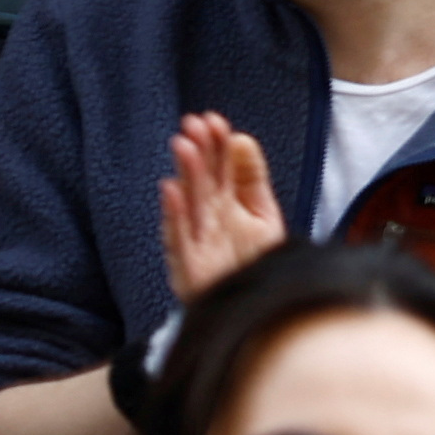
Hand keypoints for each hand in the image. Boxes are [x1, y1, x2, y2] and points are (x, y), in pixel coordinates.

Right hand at [160, 111, 288, 303]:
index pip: (219, 169)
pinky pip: (178, 238)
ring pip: (189, 203)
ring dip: (185, 175)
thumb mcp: (262, 216)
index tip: (214, 120)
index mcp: (225, 205)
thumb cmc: (253, 264)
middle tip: (194, 124)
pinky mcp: (187, 266)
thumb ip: (252, 179)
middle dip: (198, 152)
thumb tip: (242, 138)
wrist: (253, 314)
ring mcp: (196, 241)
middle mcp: (207, 219)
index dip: (216, 145)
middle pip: (202, 181)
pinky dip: (174, 215)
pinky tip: (171, 191)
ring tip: (184, 146)